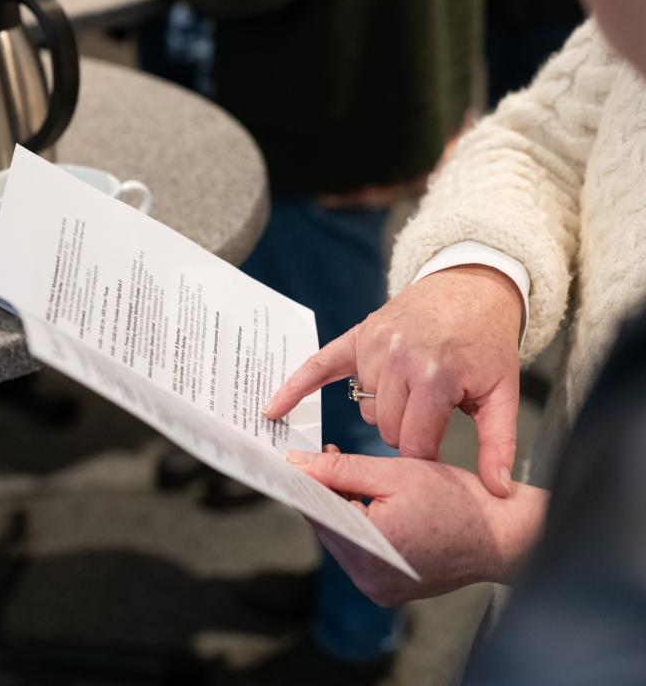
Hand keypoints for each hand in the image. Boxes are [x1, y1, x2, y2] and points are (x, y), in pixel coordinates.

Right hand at [265, 265, 522, 496]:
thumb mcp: (503, 391)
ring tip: (414, 391)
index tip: (440, 453)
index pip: (414, 444)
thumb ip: (498, 442)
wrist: (472, 288)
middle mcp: (399, 359)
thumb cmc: (487, 342)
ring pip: (367, 408)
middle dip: (409, 431)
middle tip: (433, 415)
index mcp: (435, 377)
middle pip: (387, 429)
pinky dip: (296, 387)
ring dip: (385, 409)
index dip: (428, 456)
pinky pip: (321, 366)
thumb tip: (498, 489)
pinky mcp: (360, 335)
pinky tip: (274, 409)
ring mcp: (375, 344)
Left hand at [288, 450, 546, 605]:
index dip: (305, 481)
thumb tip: (298, 465)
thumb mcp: (394, 472)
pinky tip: (373, 503)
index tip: (296, 458)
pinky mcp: (389, 589)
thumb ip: (341, 469)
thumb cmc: (456, 501)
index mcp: (368, 549)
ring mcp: (379, 588)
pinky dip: (361, 527)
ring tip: (359, 478)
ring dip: (343, 509)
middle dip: (326, 493)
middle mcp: (369, 578)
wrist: (499, 535)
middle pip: (327, 527)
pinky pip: (360, 553)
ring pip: (342, 540)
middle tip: (330, 458)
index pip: (316, 512)